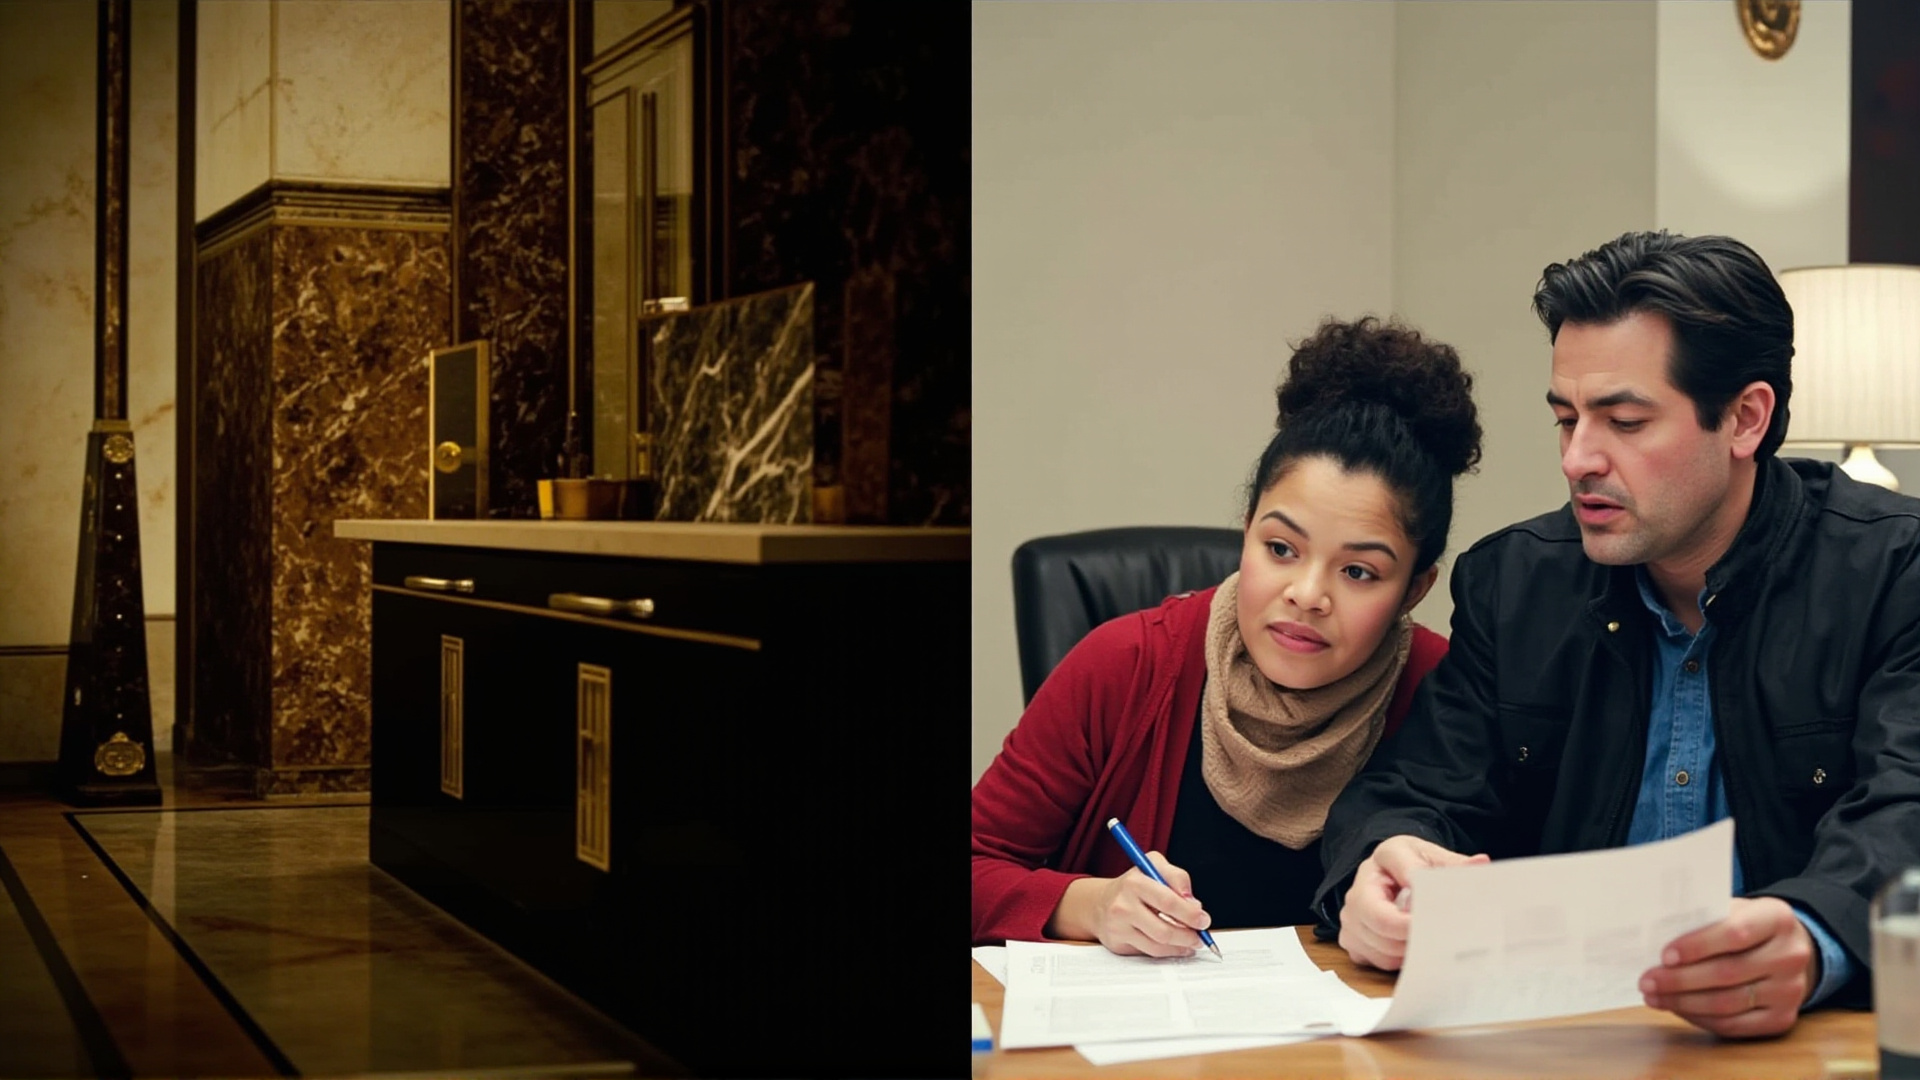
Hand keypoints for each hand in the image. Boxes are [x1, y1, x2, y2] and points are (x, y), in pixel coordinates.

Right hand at [1048, 851, 1210, 957]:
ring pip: (1159, 944)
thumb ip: (1177, 878)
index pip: (1168, 901)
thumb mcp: (1154, 866)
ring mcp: (1119, 927)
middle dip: (1189, 935)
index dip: (1190, 913)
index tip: (1203, 919)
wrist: (1099, 903)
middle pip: (1164, 929)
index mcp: (1135, 882)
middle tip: (1201, 936)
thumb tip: (1194, 904)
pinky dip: (1169, 951)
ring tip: (1192, 941)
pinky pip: (1150, 952)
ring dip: (1181, 946)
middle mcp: (1123, 905)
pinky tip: (1178, 947)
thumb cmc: (1133, 885)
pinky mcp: (1118, 943)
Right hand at [1338, 835, 1488, 970]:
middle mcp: (1356, 891)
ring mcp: (1350, 919)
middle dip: (1413, 935)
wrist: (1392, 874)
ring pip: (1381, 948)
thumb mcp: (1433, 856)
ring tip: (1430, 942)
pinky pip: (1376, 961)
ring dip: (1408, 951)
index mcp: (1380, 862)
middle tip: (1440, 938)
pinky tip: (1413, 949)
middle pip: (1382, 923)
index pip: (1396, 883)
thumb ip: (1454, 864)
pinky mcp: (1351, 941)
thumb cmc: (1412, 866)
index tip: (1438, 918)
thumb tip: (1480, 863)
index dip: (1416, 909)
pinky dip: (1398, 960)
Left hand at [1639, 897, 1816, 1037]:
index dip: (1698, 945)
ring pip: (1728, 1003)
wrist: (1787, 950)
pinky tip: (1677, 1008)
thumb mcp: (1733, 910)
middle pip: (1728, 973)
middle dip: (1680, 980)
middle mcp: (1790, 956)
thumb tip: (1655, 937)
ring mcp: (1790, 991)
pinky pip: (1734, 1025)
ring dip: (1684, 1002)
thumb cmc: (1747, 925)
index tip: (1665, 955)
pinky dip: (1700, 1018)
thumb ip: (1704, 919)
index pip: (1735, 933)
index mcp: (1777, 919)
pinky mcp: (1782, 1019)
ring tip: (1654, 996)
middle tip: (1646, 980)